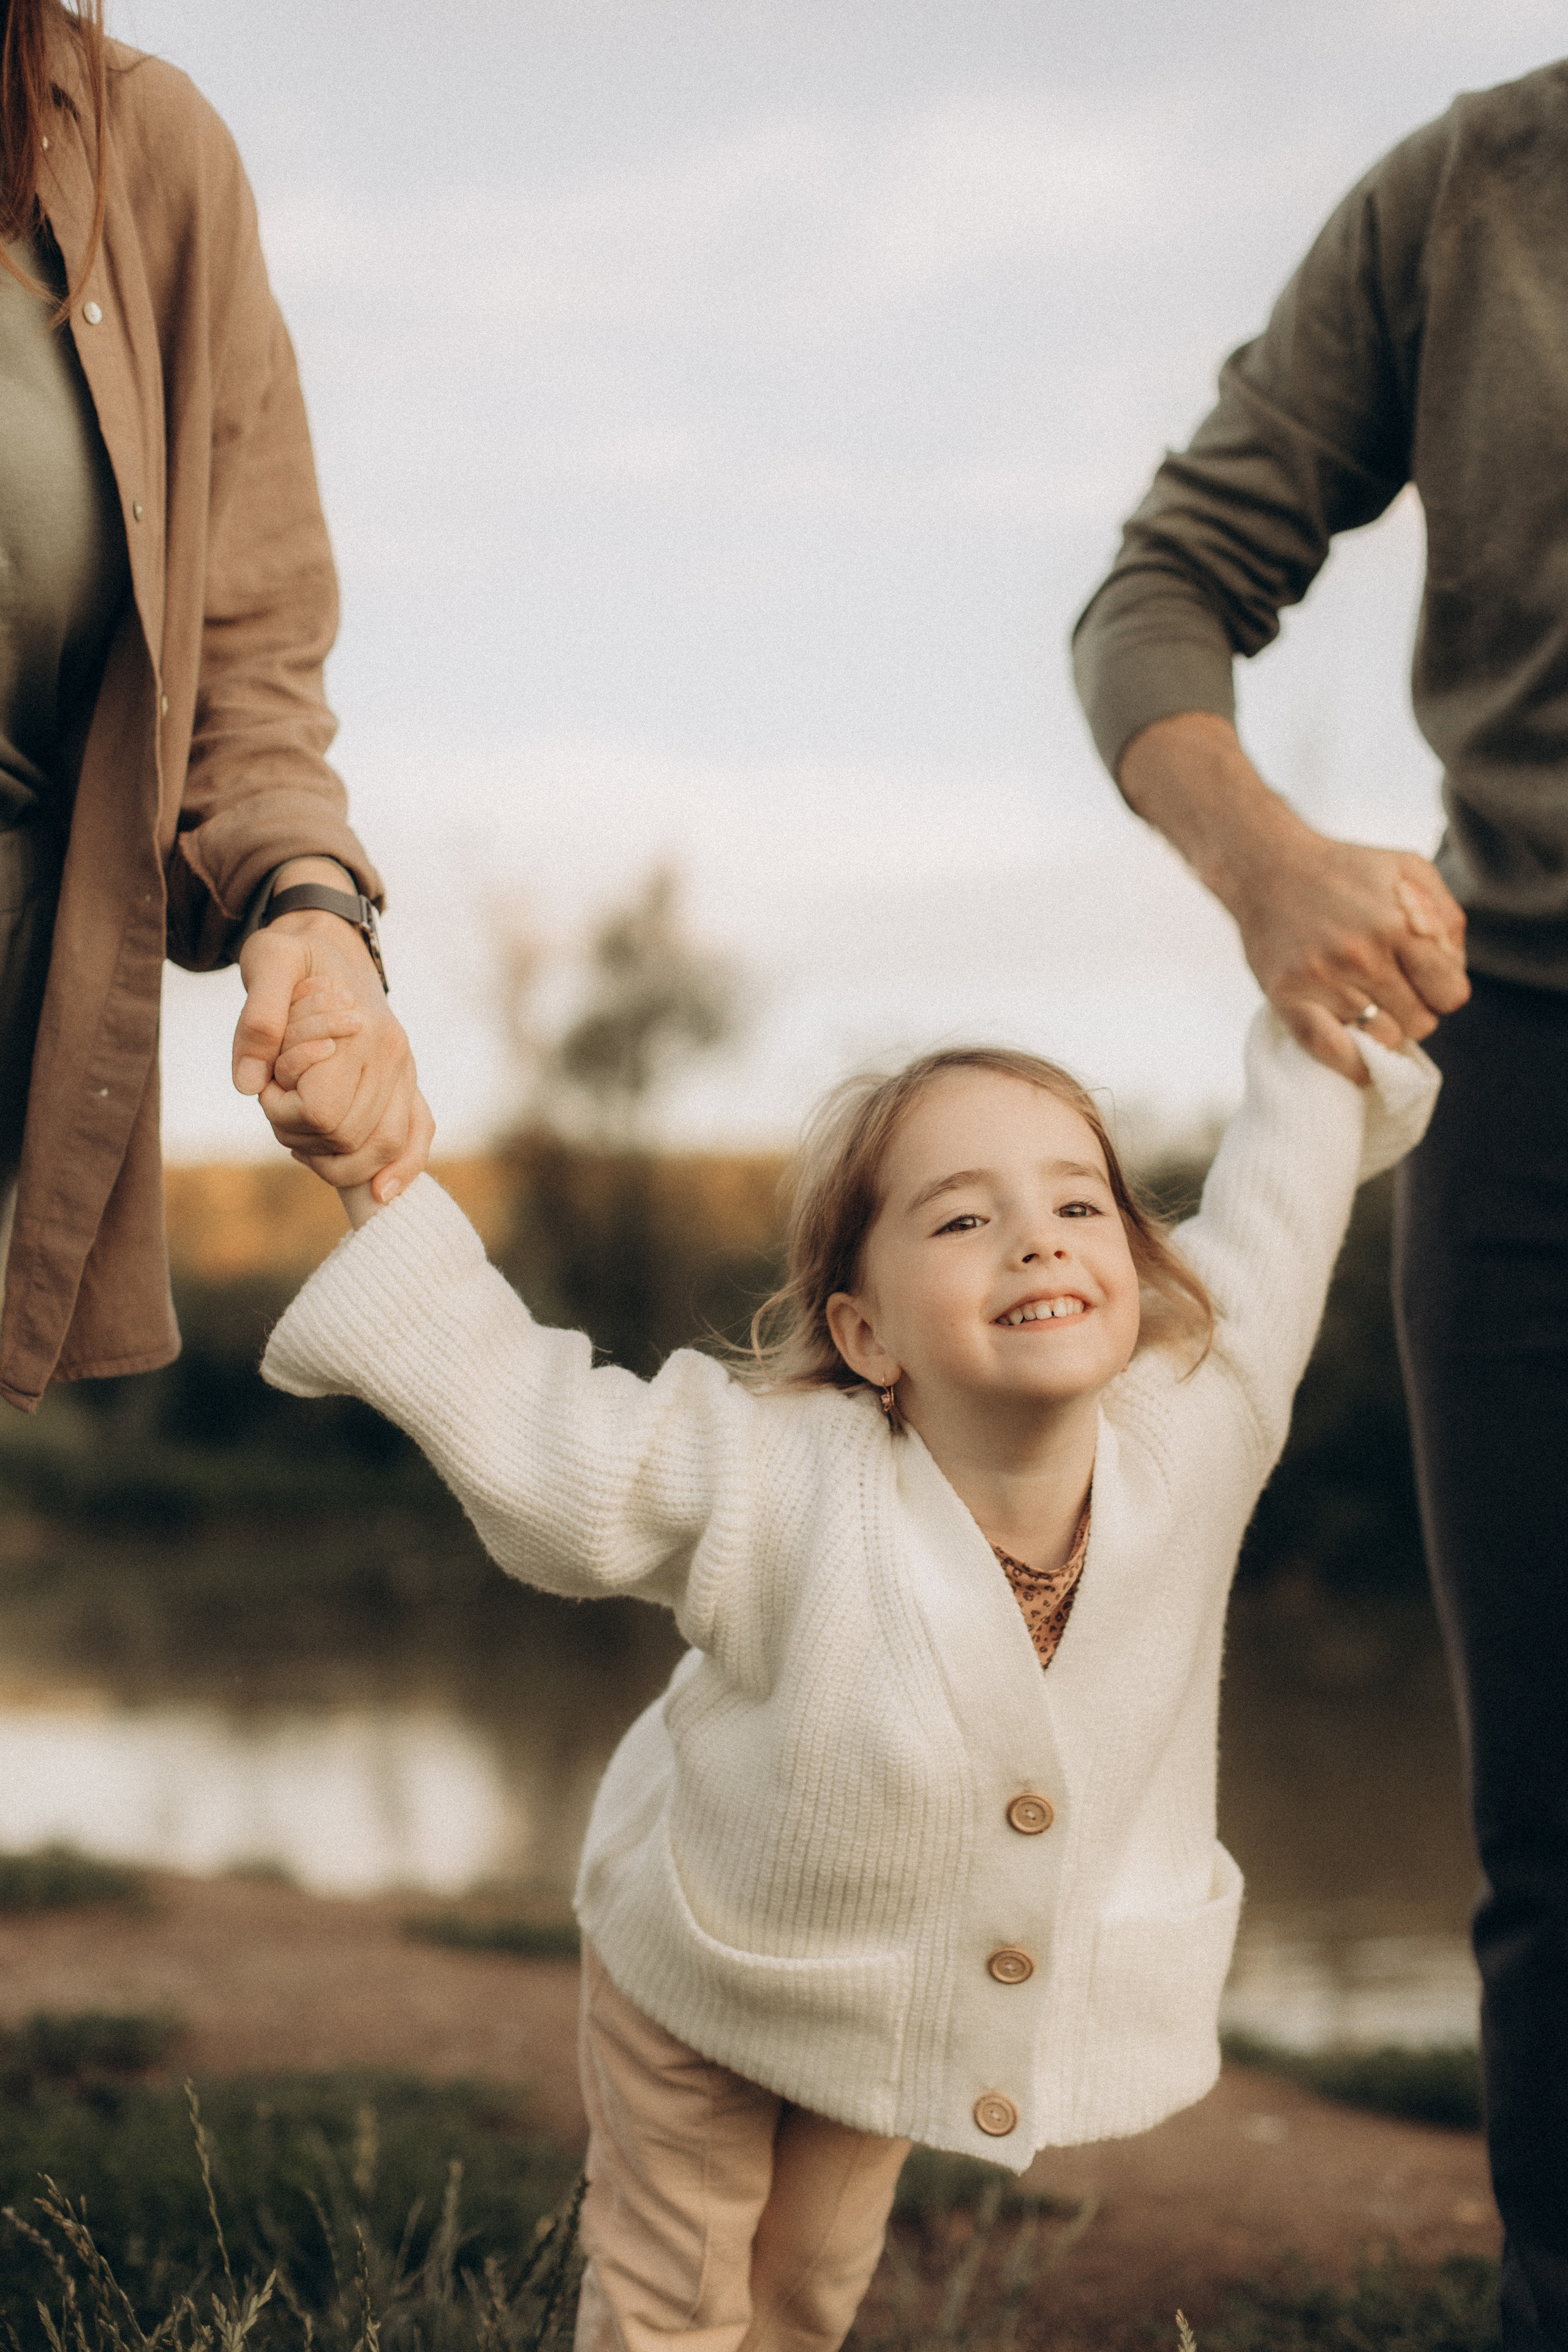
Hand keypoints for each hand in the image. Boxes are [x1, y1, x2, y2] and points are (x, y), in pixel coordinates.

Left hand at [232, 862, 434, 1199]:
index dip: (284, 1112)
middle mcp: (393, 1056)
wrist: (332, 938)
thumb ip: (257, 1020)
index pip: (323, 1114)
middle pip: (349, 1140)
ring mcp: (405, 1071)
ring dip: (335, 1157)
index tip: (266, 1083)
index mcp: (362, 1031)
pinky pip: (418, 1135)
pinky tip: (381, 1194)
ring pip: (382, 1149)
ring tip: (301, 1126)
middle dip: (302, 1135)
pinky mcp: (407, 1081)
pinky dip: (402, 1169)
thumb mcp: (265, 962)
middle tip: (277, 1101)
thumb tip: (248, 1086)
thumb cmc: (293, 951)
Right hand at [1119, 714, 1469, 1082]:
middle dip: (1414, 1010)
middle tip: (1392, 990)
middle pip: (1420, 1023)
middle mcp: (1362, 956)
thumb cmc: (1343, 870)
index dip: (1442, 991)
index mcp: (1398, 925)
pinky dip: (1353, 1065)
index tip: (1424, 981)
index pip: (1450, 994)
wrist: (1264, 867)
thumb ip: (1445, 916)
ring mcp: (1322, 980)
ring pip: (1383, 1039)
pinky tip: (1359, 1058)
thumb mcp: (1409, 869)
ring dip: (1382, 1028)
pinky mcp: (1287, 998)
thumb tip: (1455, 969)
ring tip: (1367, 1004)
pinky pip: (1332, 1052)